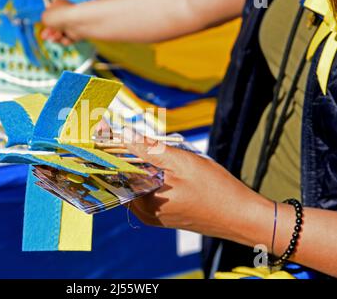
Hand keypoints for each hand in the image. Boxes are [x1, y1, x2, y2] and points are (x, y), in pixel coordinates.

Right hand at [41, 0, 78, 45]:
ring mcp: (72, 23)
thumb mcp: (45, 17)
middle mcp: (66, 13)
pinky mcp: (77, 33)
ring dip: (56, 37)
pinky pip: (68, 39)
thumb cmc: (58, 17)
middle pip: (55, 26)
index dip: (46, 21)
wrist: (75, 23)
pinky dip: (65, 40)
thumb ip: (44, 20)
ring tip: (57, 36)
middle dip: (49, 33)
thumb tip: (49, 25)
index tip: (43, 27)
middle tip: (45, 38)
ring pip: (61, 34)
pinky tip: (65, 39)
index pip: (51, 13)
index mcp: (59, 4)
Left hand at [124, 129, 272, 244]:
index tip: (105, 130)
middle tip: (134, 135)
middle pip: (126, 177)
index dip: (111, 149)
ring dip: (143, 164)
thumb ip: (149, 149)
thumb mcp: (182, 163)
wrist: (243, 217)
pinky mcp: (166, 214)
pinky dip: (153, 174)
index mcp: (144, 204)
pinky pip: (151, 190)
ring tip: (154, 148)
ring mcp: (155, 216)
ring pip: (139, 182)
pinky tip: (167, 164)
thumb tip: (124, 134)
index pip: (116, 172)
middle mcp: (145, 213)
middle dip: (128, 154)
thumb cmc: (216, 190)